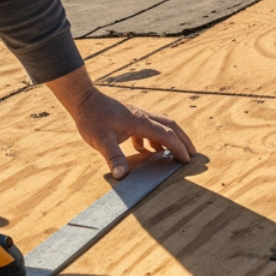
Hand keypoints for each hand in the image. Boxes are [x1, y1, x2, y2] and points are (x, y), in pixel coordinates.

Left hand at [45, 65, 195, 177]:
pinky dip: (151, 139)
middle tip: (192, 154)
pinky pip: (147, 128)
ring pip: (160, 125)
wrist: (83, 100)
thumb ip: (114, 157)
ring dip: (169, 138)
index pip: (166, 134)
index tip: (187, 159)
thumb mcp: (101, 140)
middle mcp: (142, 116)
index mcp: (140, 121)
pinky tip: (143, 150)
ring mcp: (136, 116)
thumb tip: (122, 176)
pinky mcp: (129, 117)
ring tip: (172, 154)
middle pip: (170, 126)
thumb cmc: (92, 118)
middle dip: (183, 140)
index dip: (178, 147)